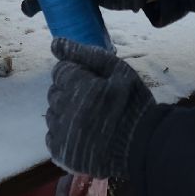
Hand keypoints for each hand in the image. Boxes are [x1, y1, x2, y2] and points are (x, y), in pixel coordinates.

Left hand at [45, 38, 154, 179]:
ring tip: (90, 118)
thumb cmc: (133, 102)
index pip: (61, 71)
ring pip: (52, 113)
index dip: (77, 75)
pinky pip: (51, 136)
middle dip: (70, 92)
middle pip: (54, 92)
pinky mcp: (62, 153)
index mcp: (81, 87)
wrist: (143, 146)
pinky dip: (63, 133)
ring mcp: (63, 134)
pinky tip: (83, 133)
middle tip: (93, 100)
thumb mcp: (116, 69)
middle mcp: (67, 110)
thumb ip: (84, 54)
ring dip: (65, 112)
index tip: (93, 83)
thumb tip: (54, 43)